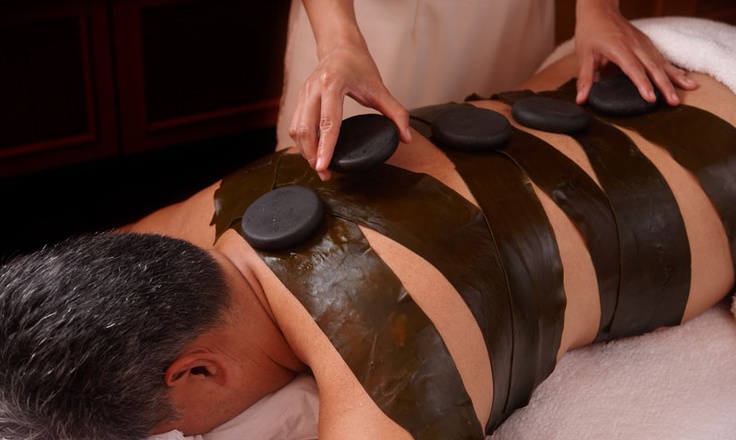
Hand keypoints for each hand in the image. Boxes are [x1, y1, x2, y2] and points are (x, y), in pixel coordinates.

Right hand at [289, 28, 410, 180]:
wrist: (340, 46)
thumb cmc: (358, 64)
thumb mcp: (380, 88)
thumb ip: (396, 113)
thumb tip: (407, 137)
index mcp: (332, 84)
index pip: (328, 122)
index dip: (325, 147)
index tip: (323, 166)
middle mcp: (313, 89)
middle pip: (305, 129)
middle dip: (312, 155)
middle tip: (324, 173)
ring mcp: (303, 93)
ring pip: (296, 129)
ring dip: (305, 151)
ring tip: (319, 166)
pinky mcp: (299, 98)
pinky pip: (295, 125)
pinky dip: (301, 142)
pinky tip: (312, 152)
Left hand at [573, 0, 697, 105]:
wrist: (599, 9)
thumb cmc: (590, 32)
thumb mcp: (584, 55)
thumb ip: (585, 78)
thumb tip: (580, 100)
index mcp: (618, 48)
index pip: (633, 69)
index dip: (642, 84)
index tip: (651, 98)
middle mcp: (635, 45)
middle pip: (653, 67)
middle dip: (665, 85)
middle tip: (674, 102)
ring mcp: (643, 43)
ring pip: (661, 62)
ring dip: (675, 76)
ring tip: (689, 88)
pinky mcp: (647, 43)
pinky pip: (662, 57)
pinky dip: (673, 68)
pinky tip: (684, 77)